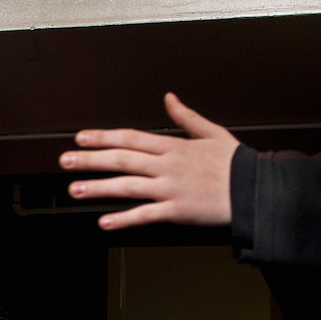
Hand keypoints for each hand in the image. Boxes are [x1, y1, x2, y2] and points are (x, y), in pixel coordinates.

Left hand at [59, 93, 239, 229]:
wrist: (256, 189)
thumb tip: (170, 98)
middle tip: (65, 161)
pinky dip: (124, 219)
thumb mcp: (212, 132)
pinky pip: (146, 215)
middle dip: (90, 160)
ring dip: (98, 188)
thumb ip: (187, 117)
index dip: (103, 137)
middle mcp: (167, 165)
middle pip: (121, 159)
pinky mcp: (177, 210)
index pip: (130, 138)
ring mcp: (170, 188)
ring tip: (75, 190)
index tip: (81, 138)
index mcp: (173, 146)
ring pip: (127, 186)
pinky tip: (105, 221)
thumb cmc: (236, 164)